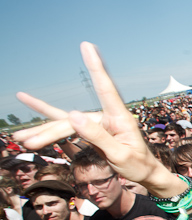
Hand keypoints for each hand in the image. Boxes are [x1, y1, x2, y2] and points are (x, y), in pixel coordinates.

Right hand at [14, 42, 159, 185]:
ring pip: (65, 123)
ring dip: (43, 132)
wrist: (144, 173)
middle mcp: (106, 116)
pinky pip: (65, 122)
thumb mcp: (119, 155)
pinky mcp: (90, 128)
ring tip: (20, 138)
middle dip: (49, 132)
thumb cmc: (136, 165)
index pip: (105, 88)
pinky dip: (46, 116)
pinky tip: (27, 100)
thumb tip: (73, 115)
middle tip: (27, 143)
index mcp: (119, 118)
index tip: (87, 47)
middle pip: (72, 120)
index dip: (95, 67)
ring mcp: (96, 121)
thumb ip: (98, 137)